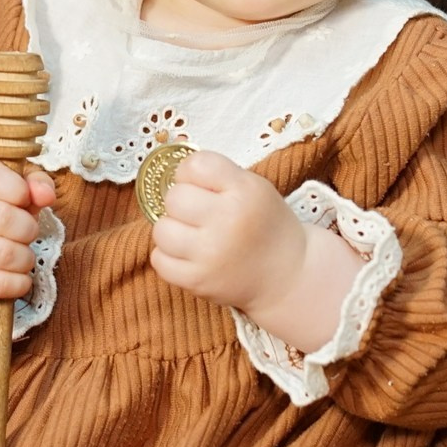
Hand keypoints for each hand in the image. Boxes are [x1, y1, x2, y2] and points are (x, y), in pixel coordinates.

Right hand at [0, 159, 56, 317]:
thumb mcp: (14, 193)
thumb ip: (35, 184)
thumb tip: (46, 194)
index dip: (18, 188)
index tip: (25, 199)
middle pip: (2, 217)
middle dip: (28, 229)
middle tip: (27, 233)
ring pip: (3, 255)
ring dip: (26, 258)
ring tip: (22, 256)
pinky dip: (19, 283)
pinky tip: (16, 276)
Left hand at [150, 152, 359, 352]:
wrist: (287, 275)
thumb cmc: (265, 226)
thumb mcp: (255, 187)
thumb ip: (218, 175)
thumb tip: (174, 173)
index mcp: (244, 191)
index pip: (194, 165)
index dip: (190, 173)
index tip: (200, 185)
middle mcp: (227, 220)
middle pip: (173, 198)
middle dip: (181, 203)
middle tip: (197, 214)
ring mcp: (211, 254)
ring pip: (161, 230)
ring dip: (172, 232)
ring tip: (192, 236)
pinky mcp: (199, 281)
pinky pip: (159, 261)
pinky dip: (169, 258)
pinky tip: (189, 256)